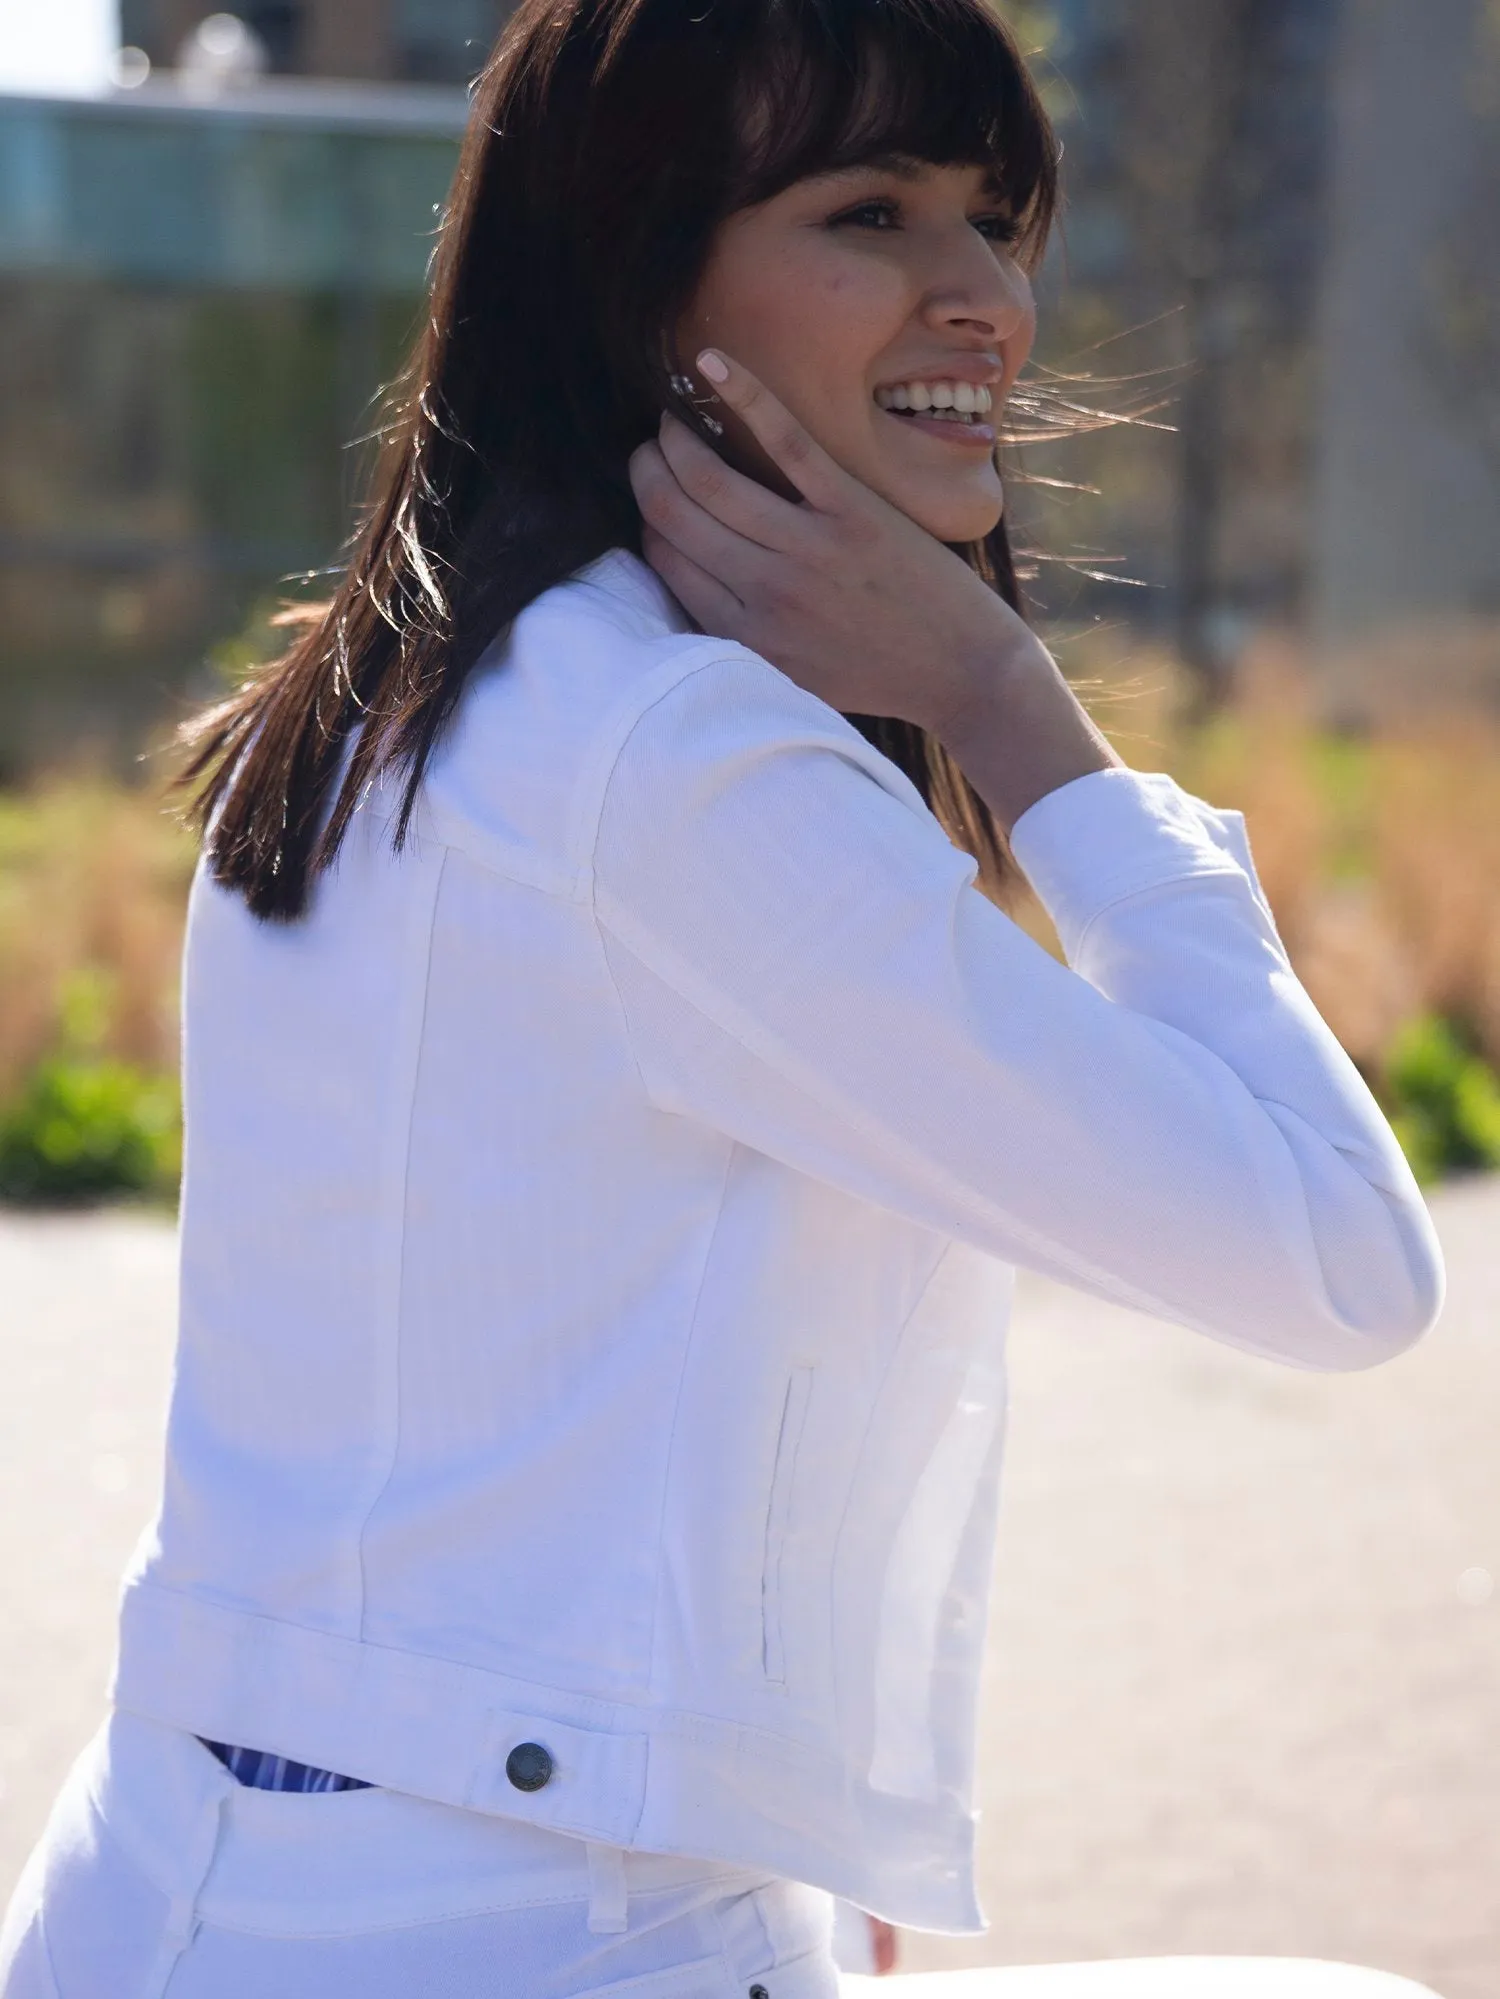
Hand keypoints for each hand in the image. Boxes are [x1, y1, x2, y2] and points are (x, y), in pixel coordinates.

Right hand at [628, 350, 1040, 742]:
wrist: (964, 672)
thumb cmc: (881, 676)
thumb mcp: (794, 680)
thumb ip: (740, 641)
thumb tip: (692, 589)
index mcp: (745, 636)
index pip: (665, 561)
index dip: (650, 523)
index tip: (655, 501)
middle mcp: (766, 593)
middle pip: (675, 515)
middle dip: (648, 473)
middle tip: (649, 451)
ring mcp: (809, 549)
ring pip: (710, 480)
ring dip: (676, 439)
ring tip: (671, 422)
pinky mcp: (852, 511)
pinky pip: (784, 442)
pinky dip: (744, 396)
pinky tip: (712, 364)